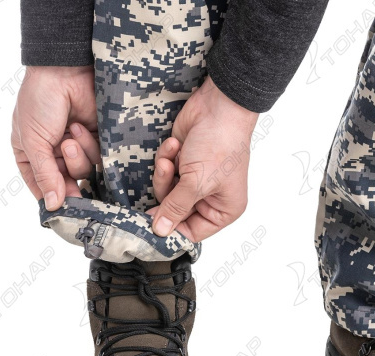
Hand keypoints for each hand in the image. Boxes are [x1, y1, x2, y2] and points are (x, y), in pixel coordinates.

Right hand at [11, 66, 100, 209]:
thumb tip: (53, 207)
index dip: (52, 198)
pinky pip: (98, 159)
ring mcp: (76, 148)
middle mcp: (54, 155)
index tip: (62, 208)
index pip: (41, 187)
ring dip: (78, 157)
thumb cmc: (41, 101)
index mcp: (31, 155)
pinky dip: (90, 145)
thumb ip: (44, 175)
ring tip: (71, 135)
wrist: (66, 70)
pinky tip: (82, 127)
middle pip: (66, 185)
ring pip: (84, 172)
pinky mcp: (97, 141)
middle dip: (68, 178)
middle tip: (70, 171)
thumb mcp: (33, 140)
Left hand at [149, 75, 258, 241]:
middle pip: (175, 213)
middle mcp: (210, 198)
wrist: (217, 105)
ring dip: (163, 175)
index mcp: (223, 210)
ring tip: (169, 159)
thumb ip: (176, 208)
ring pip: (166, 193)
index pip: (192, 232)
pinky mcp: (182, 165)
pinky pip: (164, 173)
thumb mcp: (197, 183)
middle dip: (166, 195)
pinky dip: (165, 159)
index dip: (172, 229)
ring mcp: (195, 181)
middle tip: (164, 178)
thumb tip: (160, 231)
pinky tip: (174, 145)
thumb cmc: (220, 144)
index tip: (151, 225)